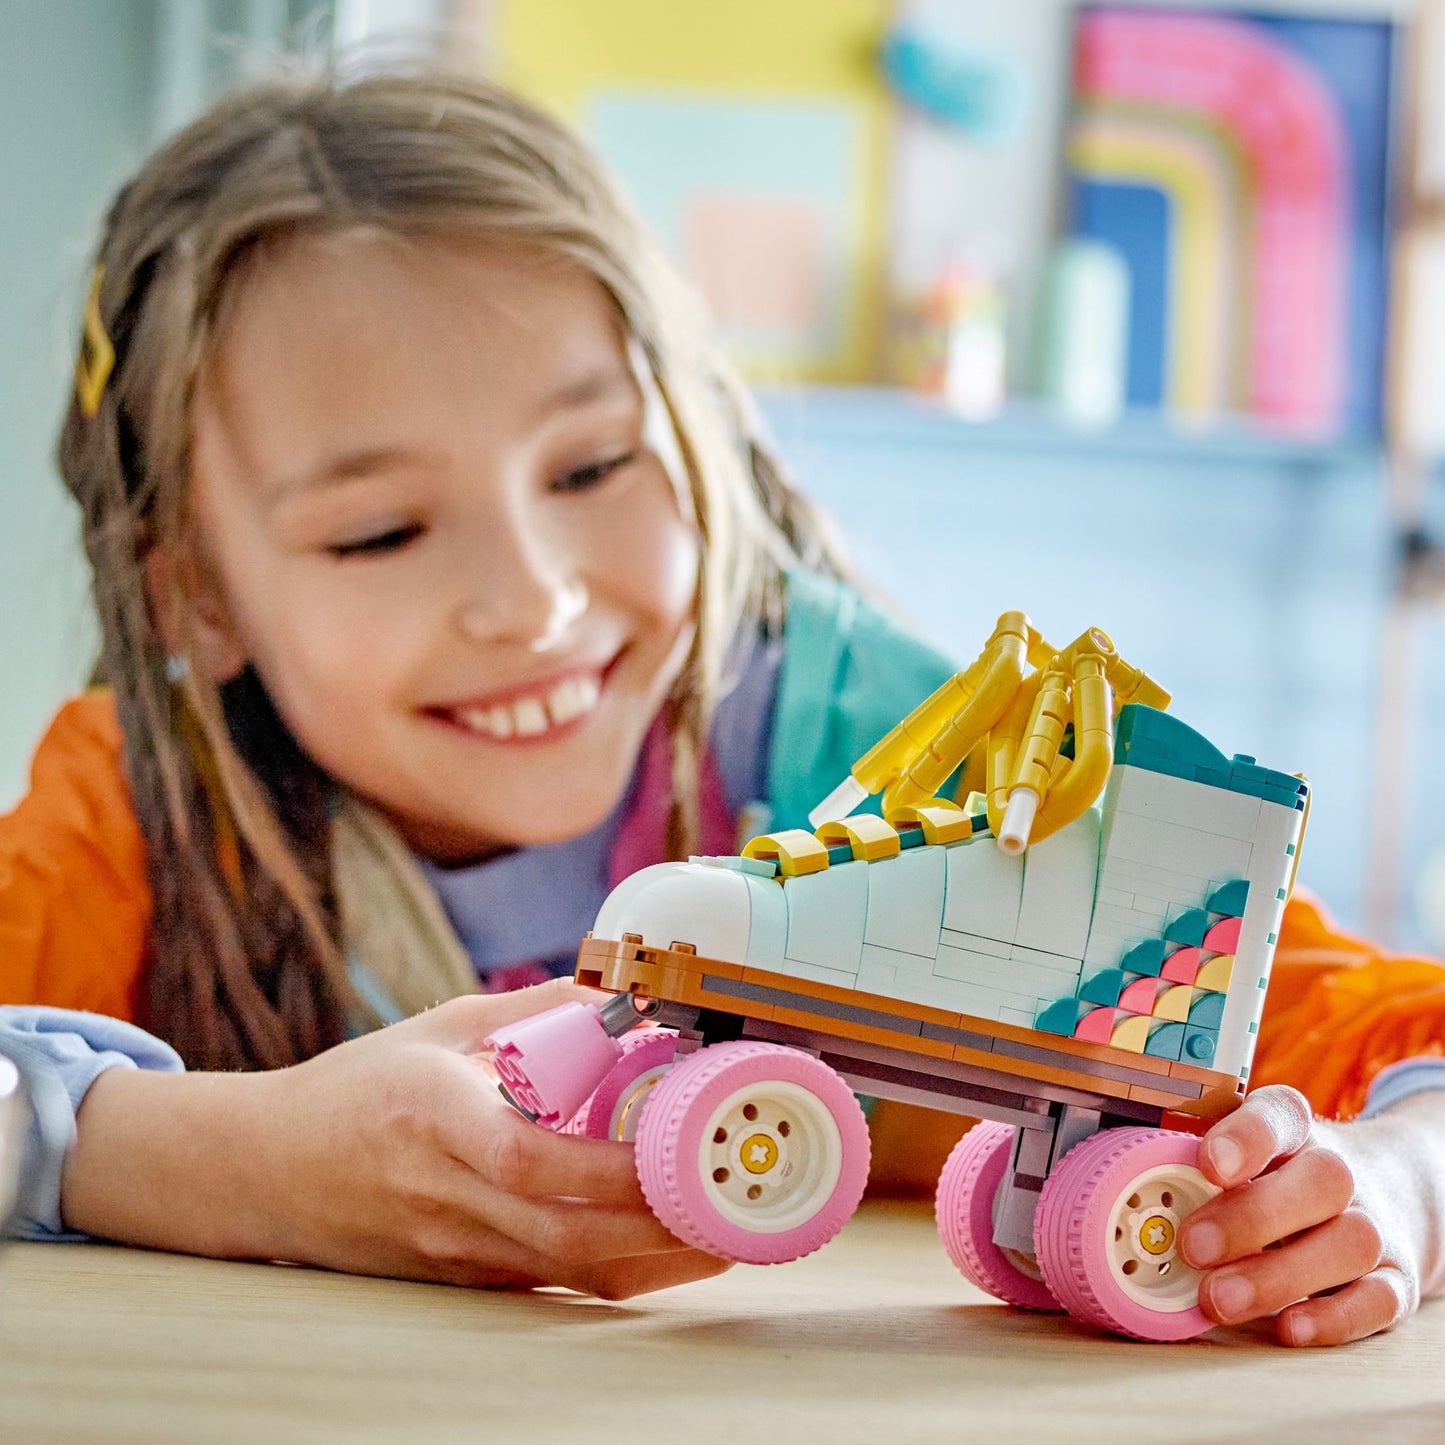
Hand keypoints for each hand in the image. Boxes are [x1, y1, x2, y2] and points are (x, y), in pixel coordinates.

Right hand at [64, 980, 729, 1299]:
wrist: (266, 1171)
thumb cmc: (357, 1091)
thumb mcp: (437, 1028)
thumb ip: (530, 1010)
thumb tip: (619, 985)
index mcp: (435, 1119)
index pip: (529, 1160)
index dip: (608, 1168)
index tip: (676, 1149)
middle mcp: (446, 1196)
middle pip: (564, 1236)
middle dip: (660, 1227)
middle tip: (733, 1197)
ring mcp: (453, 1249)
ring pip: (567, 1274)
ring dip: (654, 1259)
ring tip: (729, 1228)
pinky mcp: (462, 1278)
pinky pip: (552, 1285)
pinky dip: (618, 1272)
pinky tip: (672, 1248)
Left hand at [1178, 1084, 1439, 1344]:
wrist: (1390, 1193)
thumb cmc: (1282, 1174)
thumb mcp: (1243, 1152)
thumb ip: (1193, 1161)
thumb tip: (1123, 1186)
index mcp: (1296, 1129)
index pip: (1279, 1115)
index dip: (1246, 1137)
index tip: (1208, 1163)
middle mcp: (1343, 1172)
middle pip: (1322, 1180)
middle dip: (1252, 1217)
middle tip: (1192, 1247)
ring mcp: (1375, 1225)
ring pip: (1350, 1243)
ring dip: (1279, 1275)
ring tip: (1219, 1299)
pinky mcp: (1396, 1280)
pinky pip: (1378, 1299)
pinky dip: (1334, 1318)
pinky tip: (1288, 1326)